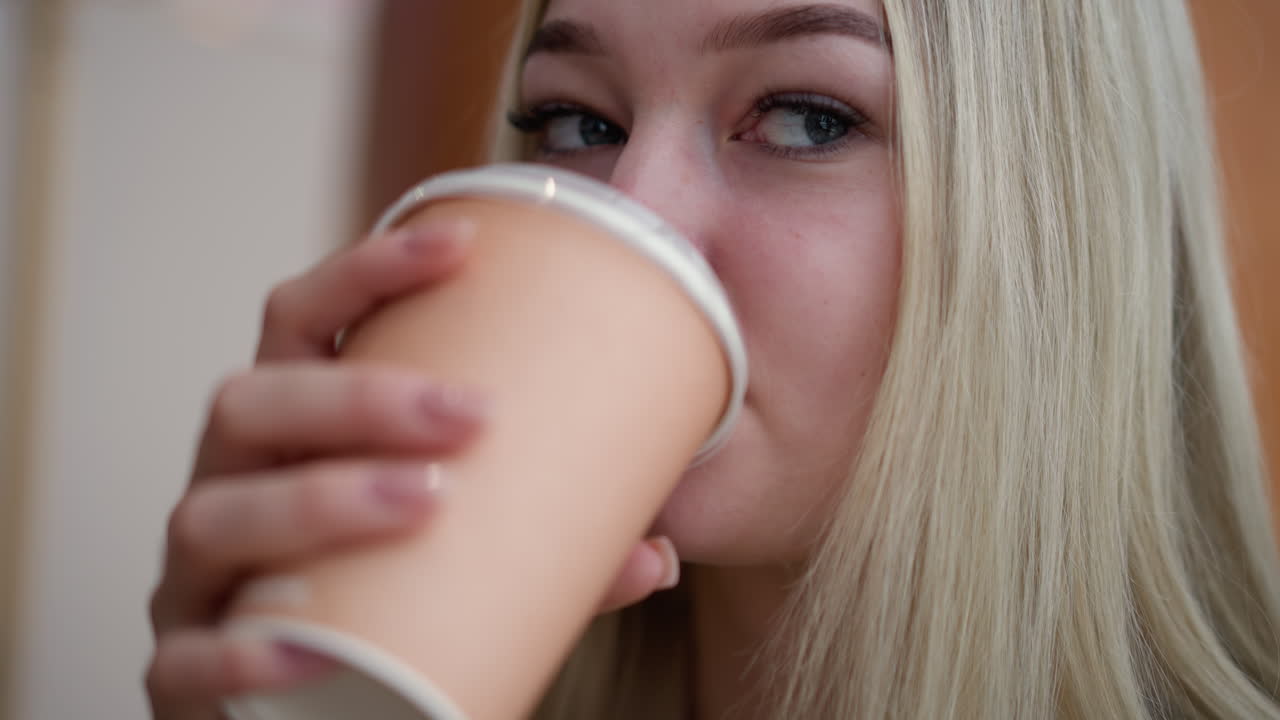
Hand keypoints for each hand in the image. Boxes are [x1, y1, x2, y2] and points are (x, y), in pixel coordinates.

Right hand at [144, 220, 679, 718]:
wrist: (301, 710)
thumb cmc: (376, 599)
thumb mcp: (452, 547)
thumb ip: (545, 543)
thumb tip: (656, 549)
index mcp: (288, 434)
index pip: (300, 322)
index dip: (365, 273)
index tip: (462, 244)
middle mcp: (229, 485)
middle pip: (252, 401)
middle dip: (359, 394)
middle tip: (473, 411)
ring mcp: (196, 576)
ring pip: (210, 514)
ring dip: (317, 497)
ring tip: (425, 502)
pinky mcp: (182, 666)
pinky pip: (181, 658)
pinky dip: (236, 654)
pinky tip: (308, 653)